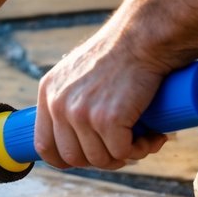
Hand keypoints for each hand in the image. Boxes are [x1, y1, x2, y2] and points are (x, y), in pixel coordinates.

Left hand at [34, 31, 169, 169]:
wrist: (142, 36)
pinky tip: (152, 137)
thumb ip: (71, 94)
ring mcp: (81, 113)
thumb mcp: (79, 71)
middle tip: (124, 148)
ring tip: (143, 139)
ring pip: (100, 158)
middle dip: (101, 159)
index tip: (87, 159)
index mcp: (48, 92)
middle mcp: (59, 104)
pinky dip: (141, 150)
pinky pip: (122, 152)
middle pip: (73, 157)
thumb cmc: (119, 51)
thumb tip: (77, 131)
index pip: (44, 145)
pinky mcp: (107, 120)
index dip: (66, 160)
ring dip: (124, 156)